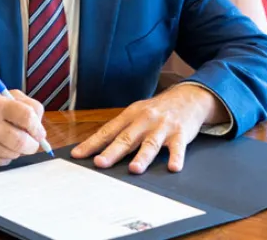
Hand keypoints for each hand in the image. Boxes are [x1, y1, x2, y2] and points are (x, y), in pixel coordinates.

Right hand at [0, 90, 47, 166]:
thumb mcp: (7, 96)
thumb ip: (29, 107)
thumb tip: (41, 132)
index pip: (26, 117)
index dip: (37, 128)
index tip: (39, 132)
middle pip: (21, 142)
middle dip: (32, 144)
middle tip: (31, 141)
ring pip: (14, 154)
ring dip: (18, 149)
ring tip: (10, 139)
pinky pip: (3, 162)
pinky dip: (6, 155)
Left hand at [70, 85, 225, 173]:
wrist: (187, 97)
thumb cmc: (157, 110)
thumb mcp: (137, 114)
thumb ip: (122, 131)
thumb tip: (99, 149)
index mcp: (130, 115)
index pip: (108, 131)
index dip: (92, 143)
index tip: (78, 155)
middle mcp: (144, 120)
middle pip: (126, 138)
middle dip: (112, 151)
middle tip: (100, 163)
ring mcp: (162, 126)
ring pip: (150, 143)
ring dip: (142, 156)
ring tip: (135, 169)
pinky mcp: (180, 133)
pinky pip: (178, 147)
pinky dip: (176, 157)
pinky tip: (173, 167)